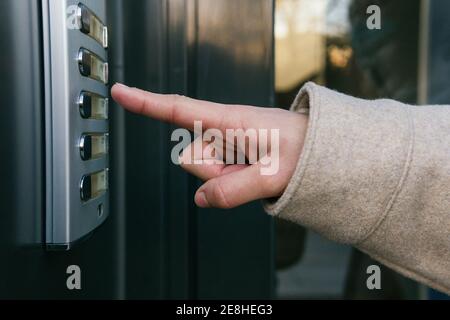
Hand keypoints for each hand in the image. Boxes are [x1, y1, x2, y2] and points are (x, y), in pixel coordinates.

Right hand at [111, 83, 307, 208]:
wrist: (321, 147)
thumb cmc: (304, 150)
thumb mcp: (273, 175)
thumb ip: (235, 190)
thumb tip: (202, 200)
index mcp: (229, 120)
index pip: (179, 110)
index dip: (146, 103)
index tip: (119, 91)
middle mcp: (221, 130)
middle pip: (191, 159)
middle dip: (215, 173)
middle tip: (250, 170)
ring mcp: (224, 143)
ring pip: (204, 172)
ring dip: (227, 179)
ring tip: (257, 170)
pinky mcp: (229, 154)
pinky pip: (217, 177)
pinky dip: (231, 182)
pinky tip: (253, 172)